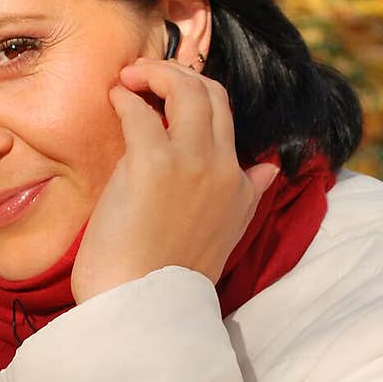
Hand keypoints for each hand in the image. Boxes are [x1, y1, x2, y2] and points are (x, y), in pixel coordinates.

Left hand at [71, 59, 280, 303]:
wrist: (144, 308)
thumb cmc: (167, 280)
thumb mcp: (224, 237)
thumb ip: (245, 198)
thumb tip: (269, 171)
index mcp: (239, 186)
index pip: (228, 118)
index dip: (199, 97)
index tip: (169, 95)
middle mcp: (222, 168)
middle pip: (211, 94)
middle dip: (177, 74)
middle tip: (144, 77)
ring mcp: (190, 162)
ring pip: (185, 89)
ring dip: (153, 73)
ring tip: (128, 80)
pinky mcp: (152, 163)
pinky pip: (140, 110)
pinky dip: (125, 97)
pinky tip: (113, 100)